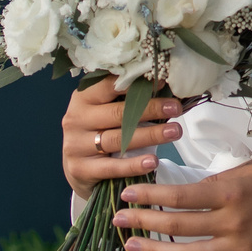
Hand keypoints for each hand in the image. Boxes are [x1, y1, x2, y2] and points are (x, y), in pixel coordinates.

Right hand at [60, 77, 183, 200]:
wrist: (76, 168)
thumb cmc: (97, 132)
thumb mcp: (102, 111)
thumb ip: (123, 100)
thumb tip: (160, 85)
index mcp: (82, 99)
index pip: (109, 86)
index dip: (136, 84)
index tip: (162, 81)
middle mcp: (76, 120)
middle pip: (118, 113)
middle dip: (150, 109)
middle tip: (175, 108)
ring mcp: (76, 146)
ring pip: (118, 139)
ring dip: (150, 135)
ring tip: (174, 132)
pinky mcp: (81, 169)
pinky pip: (112, 167)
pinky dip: (134, 164)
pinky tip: (152, 162)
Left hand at [115, 158, 251, 250]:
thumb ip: (222, 179)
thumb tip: (189, 188)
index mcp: (233, 193)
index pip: (180, 196)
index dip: (150, 196)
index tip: (127, 193)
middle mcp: (232, 224)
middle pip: (177, 225)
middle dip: (143, 221)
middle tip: (118, 218)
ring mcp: (239, 250)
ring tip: (131, 245)